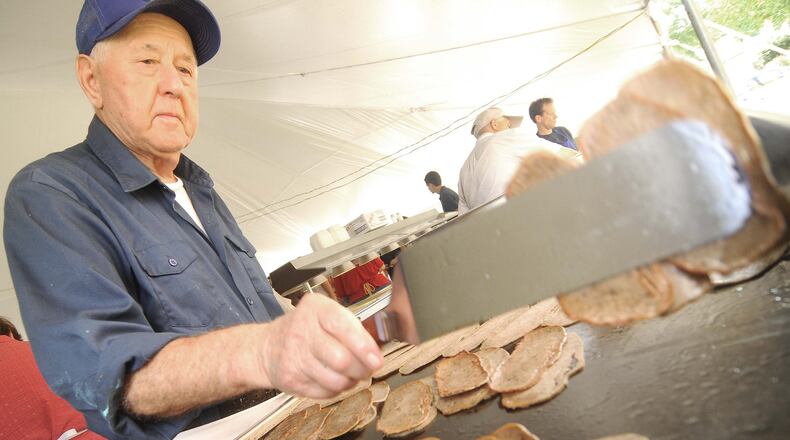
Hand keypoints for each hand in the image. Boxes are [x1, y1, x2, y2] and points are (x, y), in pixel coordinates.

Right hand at [258, 293, 382, 398]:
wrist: (267, 347)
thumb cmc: (307, 330)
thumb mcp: (327, 316)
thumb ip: (353, 330)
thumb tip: (375, 356)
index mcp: (315, 309)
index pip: (341, 326)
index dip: (363, 346)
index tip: (376, 360)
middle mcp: (301, 330)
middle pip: (341, 359)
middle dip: (361, 369)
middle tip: (367, 370)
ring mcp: (294, 356)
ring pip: (335, 380)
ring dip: (350, 382)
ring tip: (350, 375)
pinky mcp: (290, 379)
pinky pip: (324, 393)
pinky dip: (335, 390)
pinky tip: (333, 380)